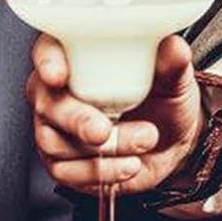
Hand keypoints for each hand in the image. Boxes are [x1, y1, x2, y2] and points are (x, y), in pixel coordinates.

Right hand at [27, 33, 201, 193]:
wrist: (169, 143)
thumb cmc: (161, 100)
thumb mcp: (174, 80)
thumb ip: (172, 64)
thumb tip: (173, 47)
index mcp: (76, 55)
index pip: (48, 50)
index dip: (48, 61)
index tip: (59, 75)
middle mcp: (57, 90)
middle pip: (47, 102)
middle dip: (77, 119)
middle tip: (104, 130)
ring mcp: (54, 127)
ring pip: (56, 142)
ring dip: (105, 149)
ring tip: (143, 141)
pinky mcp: (60, 162)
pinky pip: (68, 172)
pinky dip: (103, 172)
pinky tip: (129, 164)